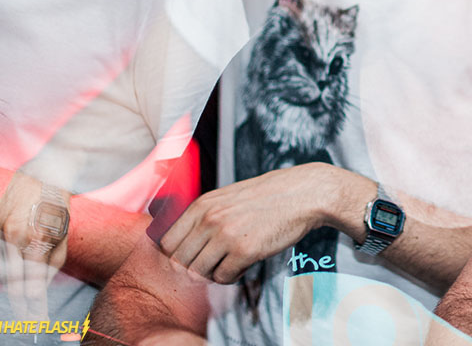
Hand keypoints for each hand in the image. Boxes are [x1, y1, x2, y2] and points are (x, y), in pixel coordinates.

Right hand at [0, 171, 69, 318]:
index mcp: (35, 238)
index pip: (31, 280)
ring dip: (12, 289)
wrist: (44, 173)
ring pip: (1, 269)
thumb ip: (53, 259)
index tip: (36, 319)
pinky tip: (11, 280)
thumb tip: (42, 286)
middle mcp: (13, 237)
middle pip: (13, 280)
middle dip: (21, 304)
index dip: (33, 303)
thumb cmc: (57, 204)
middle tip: (28, 321)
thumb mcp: (64, 231)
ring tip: (22, 308)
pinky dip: (2, 268)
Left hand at [159, 163, 350, 283]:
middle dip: (195, 268)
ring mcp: (226, 235)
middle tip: (214, 264)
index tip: (193, 258)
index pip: (167, 243)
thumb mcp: (228, 197)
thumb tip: (184, 245)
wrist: (304, 194)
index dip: (177, 256)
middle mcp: (209, 219)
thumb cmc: (268, 197)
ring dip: (213, 273)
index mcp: (202, 205)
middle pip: (180, 262)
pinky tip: (244, 264)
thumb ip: (204, 216)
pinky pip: (223, 278)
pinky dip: (231, 277)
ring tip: (230, 263)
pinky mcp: (245, 251)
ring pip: (199, 273)